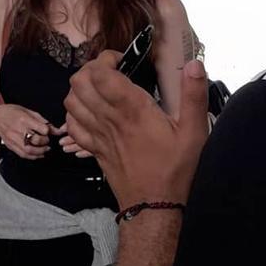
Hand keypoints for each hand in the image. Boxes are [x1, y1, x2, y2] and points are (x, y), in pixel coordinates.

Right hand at [0, 104, 56, 160]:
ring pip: (30, 150)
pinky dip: (33, 156)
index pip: (41, 129)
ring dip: (41, 151)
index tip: (47, 131)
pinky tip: (38, 154)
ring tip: (45, 149)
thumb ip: (43, 122)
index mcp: (24, 119)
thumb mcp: (29, 112)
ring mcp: (13, 139)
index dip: (47, 131)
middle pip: (37, 140)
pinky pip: (23, 154)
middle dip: (45, 142)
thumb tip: (57, 130)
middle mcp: (18, 130)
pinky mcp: (11, 146)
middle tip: (46, 140)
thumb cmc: (13, 112)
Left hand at [64, 51, 209, 209]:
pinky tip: (90, 111)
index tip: (122, 60)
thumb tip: (194, 65)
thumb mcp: (194, 132)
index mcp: (132, 110)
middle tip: (110, 71)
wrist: (155, 206)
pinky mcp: (94, 150)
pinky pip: (72, 125)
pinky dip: (75, 113)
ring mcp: (98, 136)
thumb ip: (194, 96)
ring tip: (100, 88)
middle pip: (79, 83)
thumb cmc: (175, 170)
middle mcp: (109, 120)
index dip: (105, 59)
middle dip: (90, 69)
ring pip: (70, 101)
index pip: (100, 74)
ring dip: (80, 88)